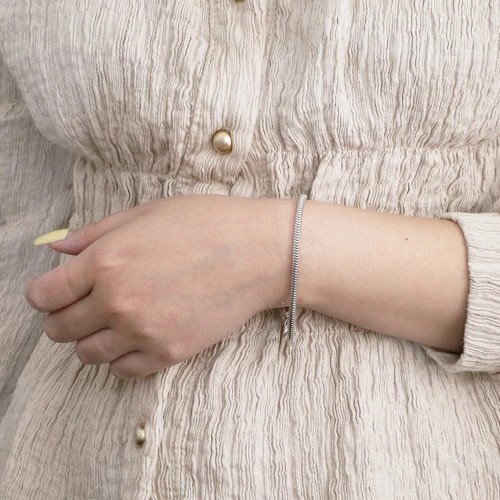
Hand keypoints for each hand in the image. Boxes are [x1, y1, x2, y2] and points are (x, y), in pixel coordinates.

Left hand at [24, 194, 291, 378]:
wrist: (257, 253)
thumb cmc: (206, 224)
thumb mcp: (146, 214)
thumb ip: (95, 234)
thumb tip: (57, 248)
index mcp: (106, 261)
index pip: (45, 295)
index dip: (45, 293)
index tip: (56, 291)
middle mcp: (117, 301)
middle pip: (60, 329)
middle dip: (64, 317)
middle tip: (83, 305)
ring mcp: (143, 331)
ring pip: (87, 354)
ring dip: (91, 339)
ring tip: (112, 322)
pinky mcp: (168, 353)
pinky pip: (123, 370)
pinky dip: (120, 357)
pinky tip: (135, 337)